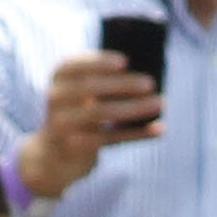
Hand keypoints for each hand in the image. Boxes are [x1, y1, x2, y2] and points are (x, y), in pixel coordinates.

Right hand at [20, 48, 160, 199]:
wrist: (56, 155)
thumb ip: (104, 81)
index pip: (77, 64)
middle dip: (122, 84)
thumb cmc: (79, 114)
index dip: (100, 62)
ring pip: (101, 113)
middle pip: (91, 88)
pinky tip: (159, 129)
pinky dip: (137, 133)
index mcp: (59, 76)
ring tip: (160, 103)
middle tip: (150, 83)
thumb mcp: (83, 94)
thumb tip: (143, 77)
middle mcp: (56, 97)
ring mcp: (63, 123)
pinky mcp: (75, 147)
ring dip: (134, 108)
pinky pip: (110, 138)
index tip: (125, 61)